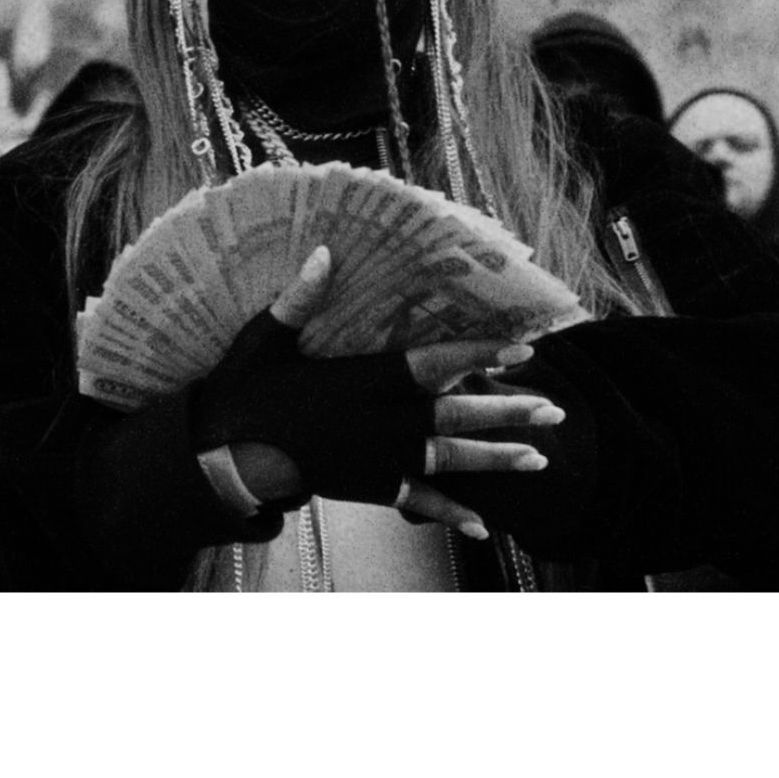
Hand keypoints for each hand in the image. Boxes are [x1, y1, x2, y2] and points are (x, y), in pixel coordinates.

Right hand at [205, 247, 561, 530]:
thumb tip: (324, 253)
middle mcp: (382, 420)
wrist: (224, 459)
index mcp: (364, 379)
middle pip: (457, 413)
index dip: (482, 353)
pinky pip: (418, 501)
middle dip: (509, 411)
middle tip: (554, 411)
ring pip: (449, 458)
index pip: (435, 362)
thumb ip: (300, 299)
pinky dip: (450, 512)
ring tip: (539, 460)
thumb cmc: (246, 392)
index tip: (523, 349)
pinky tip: (482, 524)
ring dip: (495, 458)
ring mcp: (379, 458)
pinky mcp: (369, 487)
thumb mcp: (266, 338)